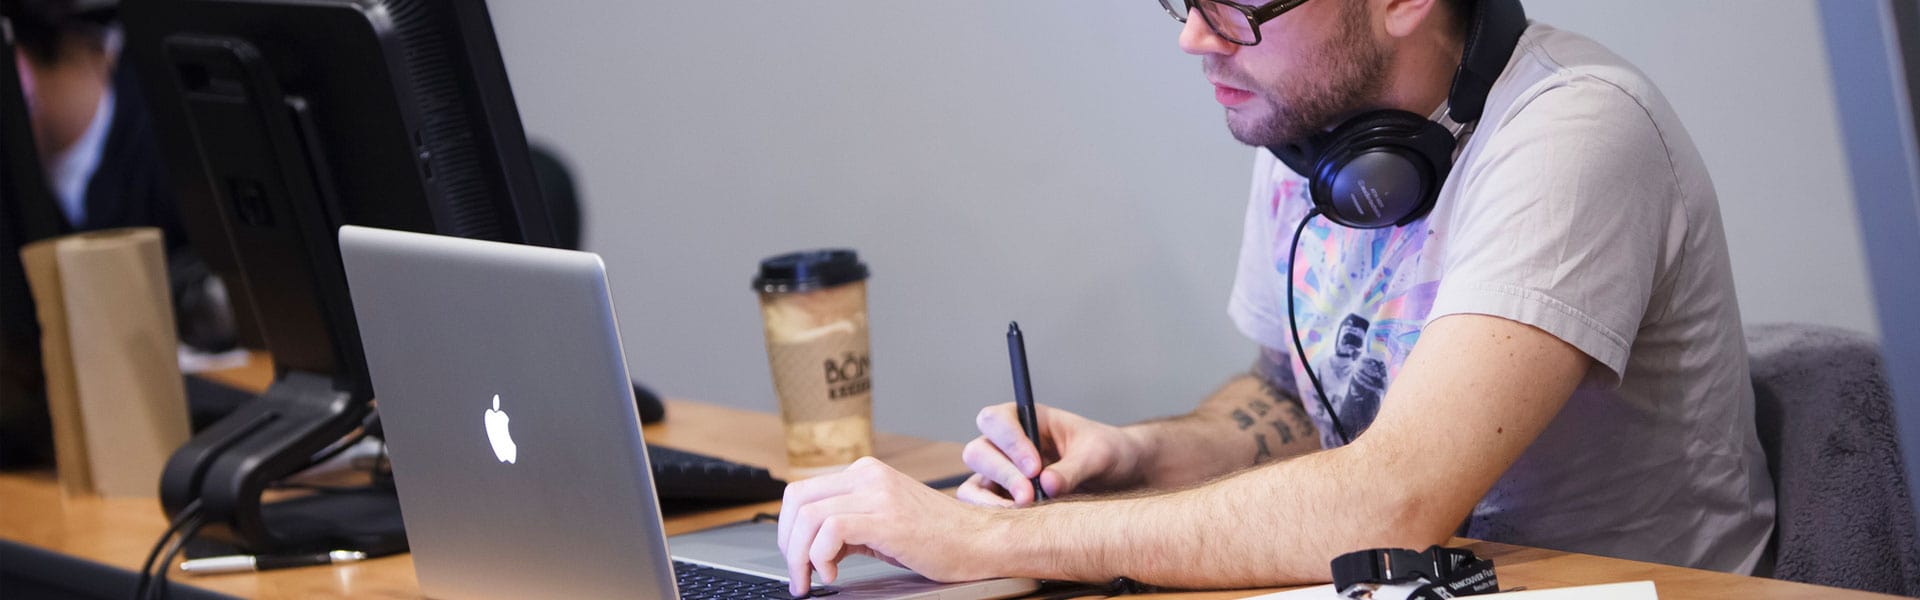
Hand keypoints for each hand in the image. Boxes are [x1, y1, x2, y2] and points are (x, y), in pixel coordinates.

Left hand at [777, 457, 997, 596]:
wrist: (982, 541)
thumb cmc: (940, 538)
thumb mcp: (885, 521)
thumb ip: (850, 524)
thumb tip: (812, 545)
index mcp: (865, 473)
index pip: (801, 492)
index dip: (787, 529)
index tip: (794, 558)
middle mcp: (868, 476)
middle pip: (796, 500)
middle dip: (787, 542)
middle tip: (797, 573)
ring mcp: (877, 494)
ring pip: (807, 515)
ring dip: (799, 555)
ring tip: (811, 580)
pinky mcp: (886, 518)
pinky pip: (831, 530)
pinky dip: (821, 556)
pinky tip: (833, 574)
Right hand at [957, 403, 1138, 506]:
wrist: (1119, 476)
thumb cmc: (1107, 452)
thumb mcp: (1098, 455)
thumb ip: (1072, 468)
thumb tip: (1046, 485)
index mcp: (1027, 419)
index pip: (996, 420)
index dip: (1009, 442)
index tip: (1035, 467)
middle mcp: (1007, 445)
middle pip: (978, 451)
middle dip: (1003, 474)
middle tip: (1030, 496)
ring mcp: (1001, 474)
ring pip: (974, 484)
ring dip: (992, 501)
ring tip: (1026, 512)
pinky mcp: (1003, 501)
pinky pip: (981, 510)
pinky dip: (993, 516)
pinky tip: (1020, 524)